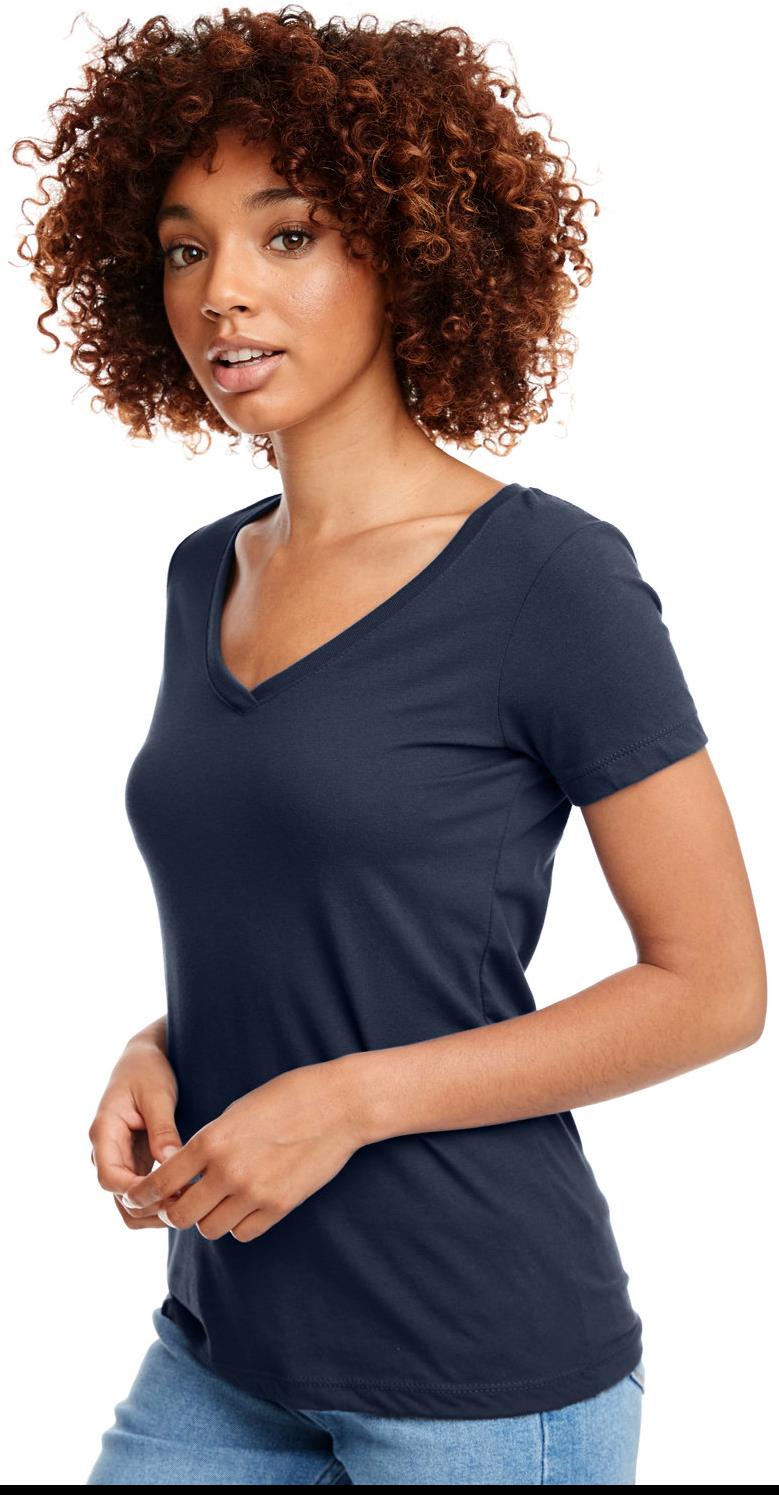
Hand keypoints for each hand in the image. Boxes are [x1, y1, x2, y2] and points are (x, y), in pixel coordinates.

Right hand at [89, 1024, 184, 1229]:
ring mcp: (119, 1159)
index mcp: (104, 1132)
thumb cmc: (149, 1070)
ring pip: (129, 1203)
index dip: (137, 1193)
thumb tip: (169, 1162)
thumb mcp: (157, 1094)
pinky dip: (159, 1202)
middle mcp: (106, 1151)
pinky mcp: (134, 1162)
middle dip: (149, 1207)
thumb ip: (162, 1129)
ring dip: (154, 1211)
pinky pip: (141, 1193)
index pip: (110, 1178)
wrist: (145, 1056)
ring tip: (188, 1205)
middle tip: (185, 1205)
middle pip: (119, 1198)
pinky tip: (186, 1197)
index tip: (170, 1194)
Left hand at [119, 1060, 361, 1242]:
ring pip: (210, 1228)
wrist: (338, 1105)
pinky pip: (242, 1233)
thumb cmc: (286, 1097)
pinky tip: (242, 1206)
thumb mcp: (235, 1111)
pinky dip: (236, 1224)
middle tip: (177, 1204)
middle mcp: (228, 1171)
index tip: (136, 1198)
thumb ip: (207, 1143)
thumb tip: (183, 1171)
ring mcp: (255, 1193)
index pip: (161, 1182)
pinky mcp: (279, 1207)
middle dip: (173, 1212)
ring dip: (206, 1218)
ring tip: (215, 1201)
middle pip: (181, 1216)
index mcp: (212, 1140)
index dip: (142, 1195)